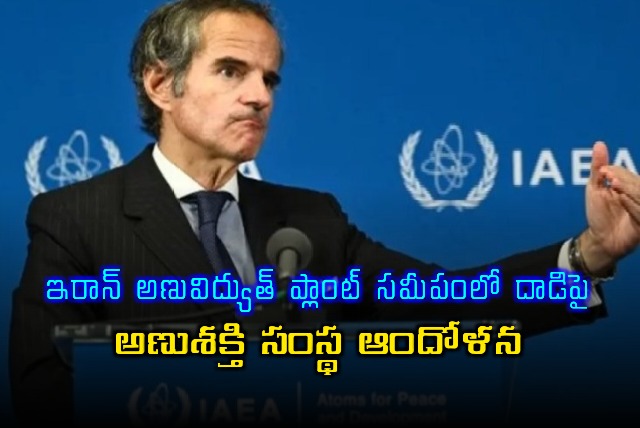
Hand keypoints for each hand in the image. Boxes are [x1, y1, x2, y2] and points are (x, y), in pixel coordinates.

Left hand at [581, 141, 639, 273]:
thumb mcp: (595, 188)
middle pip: (638, 183)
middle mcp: (639, 195)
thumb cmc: (598, 213)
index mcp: (630, 186)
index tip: (604, 172)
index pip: (628, 174)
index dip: (618, 172)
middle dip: (625, 180)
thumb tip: (599, 144)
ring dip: (629, 190)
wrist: (600, 238)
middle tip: (611, 181)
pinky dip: (633, 205)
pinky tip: (623, 199)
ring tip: (615, 188)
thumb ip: (598, 167)